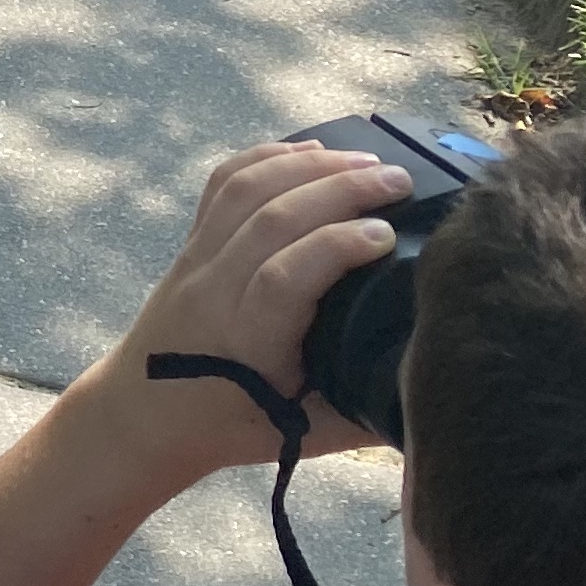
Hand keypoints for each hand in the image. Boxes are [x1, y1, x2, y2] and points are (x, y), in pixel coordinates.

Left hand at [97, 139, 415, 467]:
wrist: (142, 414)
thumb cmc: (231, 427)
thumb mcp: (309, 434)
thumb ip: (371, 412)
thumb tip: (442, 388)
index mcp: (246, 339)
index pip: (283, 274)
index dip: (335, 246)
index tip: (388, 234)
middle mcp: (214, 287)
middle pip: (270, 217)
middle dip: (337, 188)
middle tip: (399, 179)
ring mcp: (195, 258)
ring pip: (245, 191)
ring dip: (307, 165)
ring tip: (366, 160)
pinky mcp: (189, 244)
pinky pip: (221, 185)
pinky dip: (265, 157)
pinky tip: (309, 151)